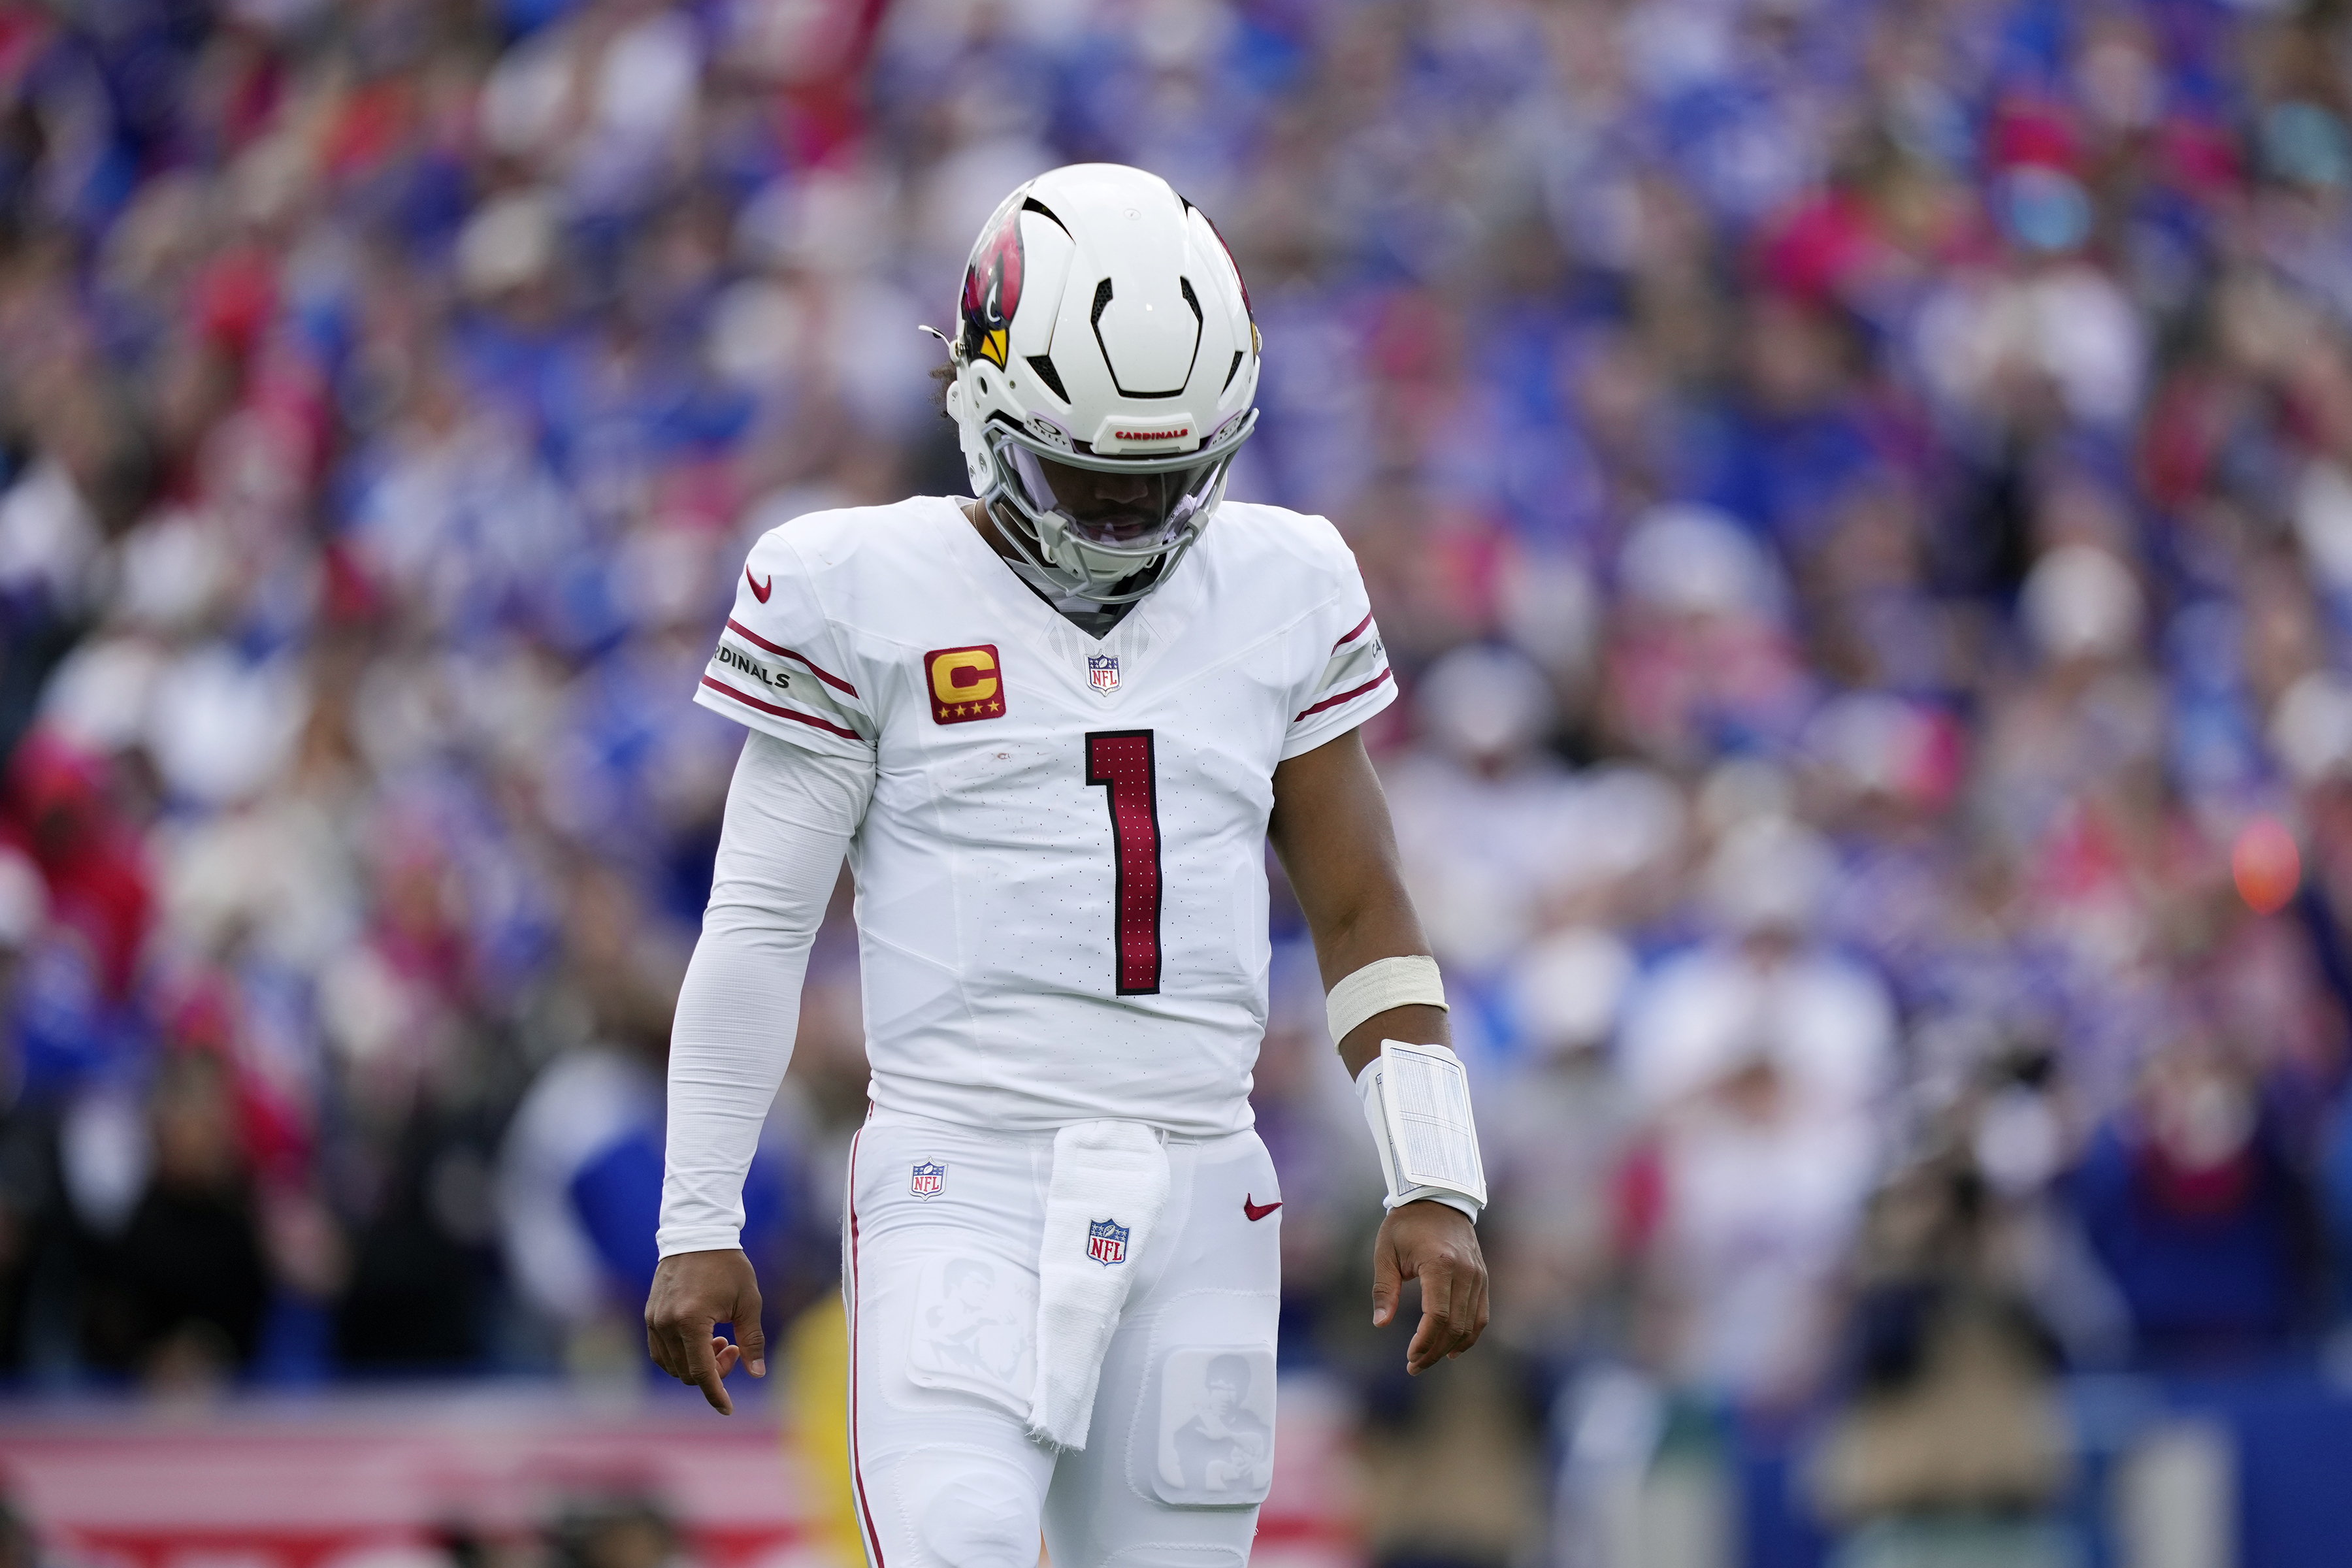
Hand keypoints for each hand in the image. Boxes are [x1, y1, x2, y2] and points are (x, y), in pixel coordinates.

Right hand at [645, 1248, 766, 1412]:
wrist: (698, 1234)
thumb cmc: (728, 1266)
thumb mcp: (748, 1302)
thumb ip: (752, 1340)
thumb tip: (757, 1373)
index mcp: (691, 1321)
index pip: (701, 1372)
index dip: (716, 1394)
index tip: (728, 1409)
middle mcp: (666, 1324)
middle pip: (687, 1372)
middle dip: (714, 1372)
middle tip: (733, 1349)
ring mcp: (653, 1320)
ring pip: (671, 1365)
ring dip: (696, 1364)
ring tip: (719, 1341)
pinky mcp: (649, 1315)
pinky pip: (660, 1351)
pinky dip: (680, 1356)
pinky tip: (701, 1340)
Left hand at [1370, 1200, 1487, 1375]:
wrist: (1437, 1198)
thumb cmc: (1405, 1225)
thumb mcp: (1385, 1252)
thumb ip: (1384, 1289)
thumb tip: (1380, 1323)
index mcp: (1439, 1264)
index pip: (1436, 1316)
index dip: (1424, 1343)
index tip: (1409, 1357)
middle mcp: (1464, 1272)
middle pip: (1454, 1326)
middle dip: (1434, 1351)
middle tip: (1413, 1366)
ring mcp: (1478, 1276)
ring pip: (1470, 1325)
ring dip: (1450, 1348)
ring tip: (1427, 1359)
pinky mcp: (1482, 1278)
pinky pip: (1481, 1315)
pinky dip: (1469, 1335)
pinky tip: (1452, 1348)